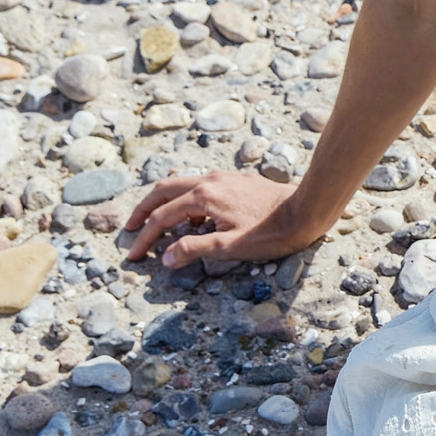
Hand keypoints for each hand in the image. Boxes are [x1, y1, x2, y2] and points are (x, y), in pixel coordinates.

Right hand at [121, 171, 318, 268]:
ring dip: (162, 203)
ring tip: (154, 223)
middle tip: (130, 229)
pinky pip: (198, 187)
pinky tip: (190, 220)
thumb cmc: (272, 233)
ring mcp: (221, 178)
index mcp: (203, 197)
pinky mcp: (233, 180)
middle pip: (163, 190)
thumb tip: (165, 257)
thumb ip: (194, 249)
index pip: (162, 217)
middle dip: (143, 210)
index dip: (145, 237)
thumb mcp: (231, 247)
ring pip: (180, 185)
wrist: (306, 210)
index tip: (134, 256)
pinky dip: (183, 201)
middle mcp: (208, 181)